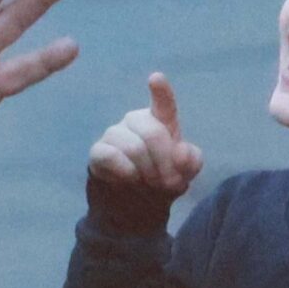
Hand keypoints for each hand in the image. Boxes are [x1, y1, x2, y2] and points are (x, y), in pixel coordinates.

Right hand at [89, 72, 204, 197]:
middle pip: (153, 133)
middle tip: (167, 183)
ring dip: (147, 172)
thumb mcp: (183, 174)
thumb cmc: (160, 182)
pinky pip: (111, 156)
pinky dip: (126, 173)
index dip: (161, 91)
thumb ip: (191, 161)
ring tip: (149, 184)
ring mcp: (114, 134)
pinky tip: (128, 180)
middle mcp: (135, 121)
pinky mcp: (97, 151)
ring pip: (133, 148)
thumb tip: (180, 152)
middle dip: (164, 163)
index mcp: (159, 121)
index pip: (163, 103)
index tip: (156, 78)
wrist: (133, 208)